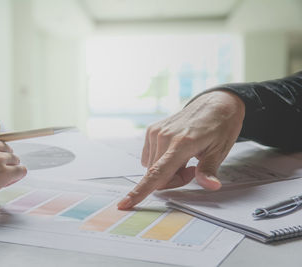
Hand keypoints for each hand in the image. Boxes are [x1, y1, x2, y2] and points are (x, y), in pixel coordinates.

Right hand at [118, 91, 244, 209]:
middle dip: (173, 180)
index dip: (140, 191)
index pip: (157, 173)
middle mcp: (164, 136)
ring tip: (186, 159)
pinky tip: (175, 152)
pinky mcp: (152, 130)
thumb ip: (209, 170)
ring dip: (167, 171)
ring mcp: (156, 132)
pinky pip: (150, 157)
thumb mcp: (220, 150)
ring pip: (152, 168)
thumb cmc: (220, 126)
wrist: (215, 103)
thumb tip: (211, 186)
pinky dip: (161, 161)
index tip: (124, 204)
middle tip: (192, 170)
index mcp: (181, 143)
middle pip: (157, 176)